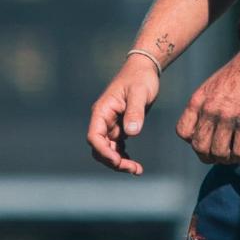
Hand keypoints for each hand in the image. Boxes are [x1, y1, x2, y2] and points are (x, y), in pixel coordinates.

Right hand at [86, 56, 159, 174]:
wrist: (145, 68)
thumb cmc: (140, 77)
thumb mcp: (139, 92)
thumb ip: (135, 111)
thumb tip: (131, 132)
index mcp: (102, 110)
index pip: (94, 137)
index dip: (103, 151)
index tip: (117, 160)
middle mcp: (103, 119)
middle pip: (100, 147)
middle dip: (113, 161)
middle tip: (132, 169)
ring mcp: (111, 124)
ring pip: (109, 150)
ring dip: (119, 162)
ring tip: (137, 170)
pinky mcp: (120, 126)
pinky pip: (117, 146)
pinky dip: (124, 157)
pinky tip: (135, 165)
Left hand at [176, 43, 239, 164]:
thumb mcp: (213, 85)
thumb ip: (206, 105)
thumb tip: (204, 129)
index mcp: (199, 99)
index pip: (183, 132)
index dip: (192, 142)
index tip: (205, 140)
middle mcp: (210, 109)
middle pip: (199, 147)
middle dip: (209, 157)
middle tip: (220, 156)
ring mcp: (228, 116)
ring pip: (218, 153)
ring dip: (226, 160)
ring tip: (234, 156)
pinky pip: (239, 151)